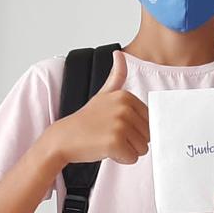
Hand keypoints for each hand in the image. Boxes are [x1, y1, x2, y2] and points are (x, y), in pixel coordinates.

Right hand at [45, 50, 149, 164]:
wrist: (64, 138)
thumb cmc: (86, 120)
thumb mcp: (103, 94)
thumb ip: (116, 76)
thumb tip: (119, 53)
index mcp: (126, 96)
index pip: (149, 122)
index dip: (134, 129)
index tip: (114, 125)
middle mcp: (125, 108)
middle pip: (148, 135)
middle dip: (131, 141)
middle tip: (109, 135)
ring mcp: (120, 124)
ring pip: (142, 148)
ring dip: (126, 150)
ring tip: (107, 142)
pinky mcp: (115, 142)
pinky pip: (132, 158)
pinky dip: (121, 159)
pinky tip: (105, 150)